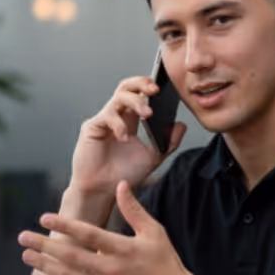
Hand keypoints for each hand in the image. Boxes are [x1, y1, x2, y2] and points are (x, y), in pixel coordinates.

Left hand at [18, 180, 202, 274]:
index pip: (87, 234)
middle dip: (43, 245)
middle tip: (23, 237)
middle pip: (70, 256)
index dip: (64, 225)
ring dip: (44, 266)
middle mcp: (111, 271)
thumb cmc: (166, 264)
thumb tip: (120, 184)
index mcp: (123, 249)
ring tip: (26, 255)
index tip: (44, 217)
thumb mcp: (154, 232)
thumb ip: (134, 209)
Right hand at [70, 76, 186, 199]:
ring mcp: (104, 120)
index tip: (165, 87)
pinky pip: (107, 116)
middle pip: (127, 87)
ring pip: (119, 97)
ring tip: (147, 114)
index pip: (139, 93)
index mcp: (131, 120)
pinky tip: (125, 137)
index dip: (150, 86)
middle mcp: (117, 116)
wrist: (104, 191)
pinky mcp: (92, 127)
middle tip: (155, 89)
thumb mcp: (153, 157)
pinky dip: (119, 124)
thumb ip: (168, 142)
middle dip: (141, 83)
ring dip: (135, 102)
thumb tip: (182, 125)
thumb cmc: (123, 174)